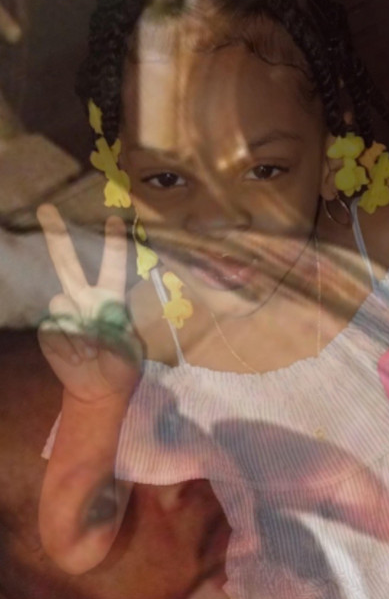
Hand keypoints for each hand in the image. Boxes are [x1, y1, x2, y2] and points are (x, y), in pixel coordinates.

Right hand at [37, 204, 141, 403]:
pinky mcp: (49, 329)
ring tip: (92, 351)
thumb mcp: (131, 347)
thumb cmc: (122, 364)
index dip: (113, 244)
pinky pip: (54, 326)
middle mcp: (85, 299)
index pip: (112, 267)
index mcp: (110, 298)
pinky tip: (78, 357)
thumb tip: (102, 311)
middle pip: (68, 265)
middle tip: (47, 210)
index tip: (114, 220)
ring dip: (77, 327)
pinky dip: (68, 344)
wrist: (99, 388)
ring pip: (61, 301)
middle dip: (57, 239)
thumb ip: (119, 327)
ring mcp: (65, 313)